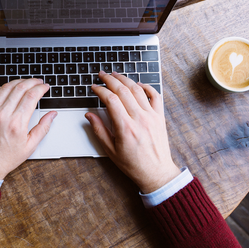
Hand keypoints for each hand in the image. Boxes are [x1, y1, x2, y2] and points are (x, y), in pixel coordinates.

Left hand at [0, 79, 55, 179]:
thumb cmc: (6, 158)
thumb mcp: (30, 146)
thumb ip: (43, 128)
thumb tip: (52, 114)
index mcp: (17, 123)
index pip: (32, 96)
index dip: (41, 88)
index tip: (45, 87)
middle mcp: (2, 115)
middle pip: (20, 88)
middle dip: (32, 82)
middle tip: (37, 82)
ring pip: (5, 88)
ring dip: (17, 82)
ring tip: (24, 83)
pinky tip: (3, 89)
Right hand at [85, 71, 179, 192]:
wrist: (156, 172)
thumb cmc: (133, 164)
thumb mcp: (110, 150)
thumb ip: (99, 130)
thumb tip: (89, 115)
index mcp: (125, 127)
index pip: (110, 100)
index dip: (100, 90)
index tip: (94, 87)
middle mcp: (139, 119)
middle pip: (123, 90)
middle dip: (110, 80)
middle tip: (102, 75)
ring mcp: (151, 116)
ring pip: (138, 90)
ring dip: (125, 79)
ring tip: (116, 75)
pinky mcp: (160, 117)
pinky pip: (155, 95)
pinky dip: (146, 87)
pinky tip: (138, 84)